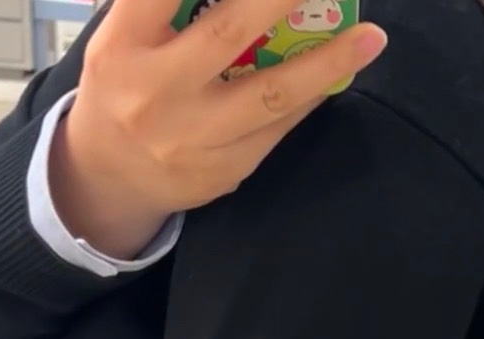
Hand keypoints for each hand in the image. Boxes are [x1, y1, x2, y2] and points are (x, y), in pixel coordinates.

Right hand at [48, 0, 387, 258]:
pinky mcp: (226, 168)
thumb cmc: (125, 85)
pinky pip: (279, 128)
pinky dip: (313, 97)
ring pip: (271, 94)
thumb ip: (166, 5)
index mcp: (124, 44)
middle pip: (227, 33)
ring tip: (371, 38)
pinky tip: (341, 72)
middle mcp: (157, 91)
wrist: (112, 177)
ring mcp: (195, 136)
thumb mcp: (124, 35)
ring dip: (327, 63)